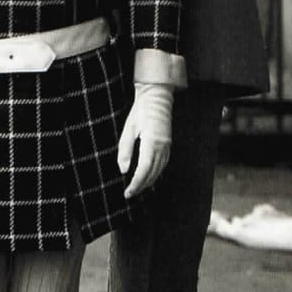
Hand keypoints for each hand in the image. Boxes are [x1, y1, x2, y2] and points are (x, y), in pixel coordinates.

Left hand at [117, 81, 173, 197]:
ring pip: (159, 171)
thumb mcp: (128, 129)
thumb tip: (123, 170)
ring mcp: (167, 146)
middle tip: (129, 194)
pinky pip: (162, 164)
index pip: (144, 170)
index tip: (127, 192)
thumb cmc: (140, 111)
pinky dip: (155, 174)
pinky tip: (148, 177)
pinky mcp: (168, 145)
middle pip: (152, 173)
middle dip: (140, 186)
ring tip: (137, 188)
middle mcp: (162, 146)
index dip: (136, 183)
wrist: (156, 97)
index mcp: (151, 142)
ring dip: (148, 182)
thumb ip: (125, 150)